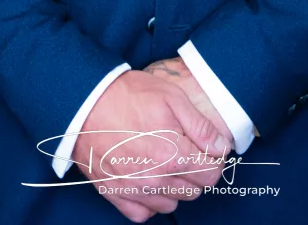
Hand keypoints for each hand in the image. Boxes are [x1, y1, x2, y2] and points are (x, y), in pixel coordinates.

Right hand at [70, 69, 231, 222]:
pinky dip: (150, 201)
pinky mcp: (115, 194)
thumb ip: (201, 126)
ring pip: (171, 203)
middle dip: (196, 171)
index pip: (211, 175)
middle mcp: (155, 179)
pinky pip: (143, 213)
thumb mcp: (172, 97)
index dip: (213, 159)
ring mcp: (134, 190)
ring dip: (174, 186)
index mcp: (173, 155)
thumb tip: (221, 147)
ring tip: (165, 161)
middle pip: (194, 191)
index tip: (205, 147)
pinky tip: (148, 178)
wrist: (86, 101)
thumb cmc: (128, 95)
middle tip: (184, 149)